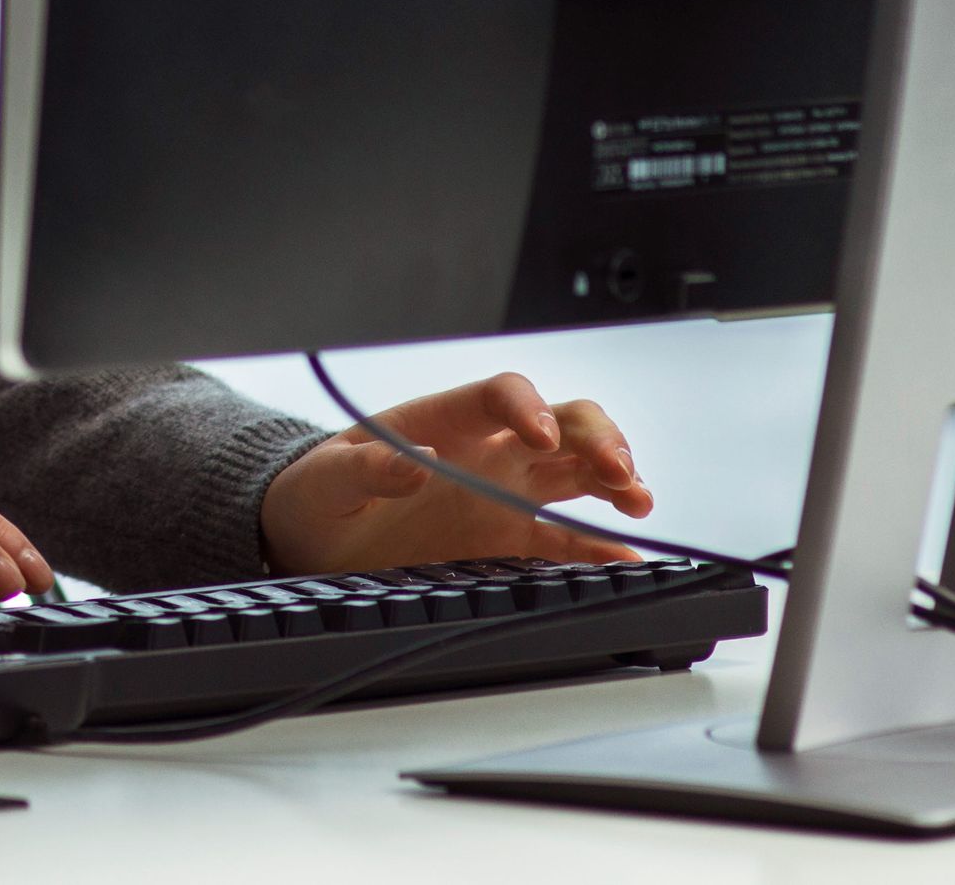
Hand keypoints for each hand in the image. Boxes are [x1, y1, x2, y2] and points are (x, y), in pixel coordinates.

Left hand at [260, 373, 653, 575]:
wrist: (315, 539)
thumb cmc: (319, 494)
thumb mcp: (325, 480)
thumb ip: (363, 468)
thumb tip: (413, 462)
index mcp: (443, 422)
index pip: (501, 394)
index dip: (528, 407)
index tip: (542, 434)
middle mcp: (485, 452)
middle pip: (562, 423)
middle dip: (599, 438)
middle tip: (620, 472)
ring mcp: (504, 494)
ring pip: (578, 472)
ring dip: (616, 480)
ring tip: (639, 503)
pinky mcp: (507, 540)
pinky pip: (565, 541)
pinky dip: (600, 549)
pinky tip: (628, 561)